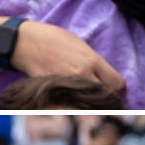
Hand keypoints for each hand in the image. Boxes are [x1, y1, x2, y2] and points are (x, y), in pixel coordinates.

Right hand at [7, 21, 127, 93]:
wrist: (25, 43)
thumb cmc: (53, 39)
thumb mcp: (80, 46)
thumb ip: (94, 63)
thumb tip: (104, 78)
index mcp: (92, 61)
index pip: (118, 84)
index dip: (120, 91)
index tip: (116, 93)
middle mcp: (83, 75)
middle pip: (106, 97)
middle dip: (107, 100)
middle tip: (103, 101)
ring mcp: (68, 85)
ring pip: (89, 103)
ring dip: (90, 104)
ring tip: (87, 102)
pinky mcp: (54, 92)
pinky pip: (71, 103)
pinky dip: (73, 104)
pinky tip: (71, 99)